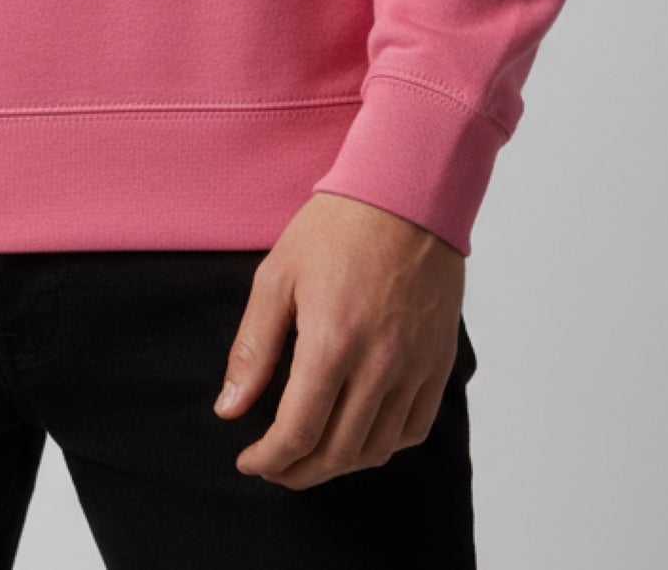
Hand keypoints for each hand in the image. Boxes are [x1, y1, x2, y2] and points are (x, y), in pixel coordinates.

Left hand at [214, 191, 464, 488]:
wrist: (404, 196)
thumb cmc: (335, 229)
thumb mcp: (277, 277)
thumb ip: (253, 349)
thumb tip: (229, 410)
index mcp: (332, 343)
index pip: (298, 432)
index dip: (269, 459)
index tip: (249, 460)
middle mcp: (379, 365)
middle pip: (338, 453)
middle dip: (298, 472)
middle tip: (273, 467)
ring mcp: (415, 367)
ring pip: (377, 449)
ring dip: (339, 465)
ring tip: (310, 456)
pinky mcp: (438, 362)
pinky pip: (414, 428)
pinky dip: (383, 446)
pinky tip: (358, 435)